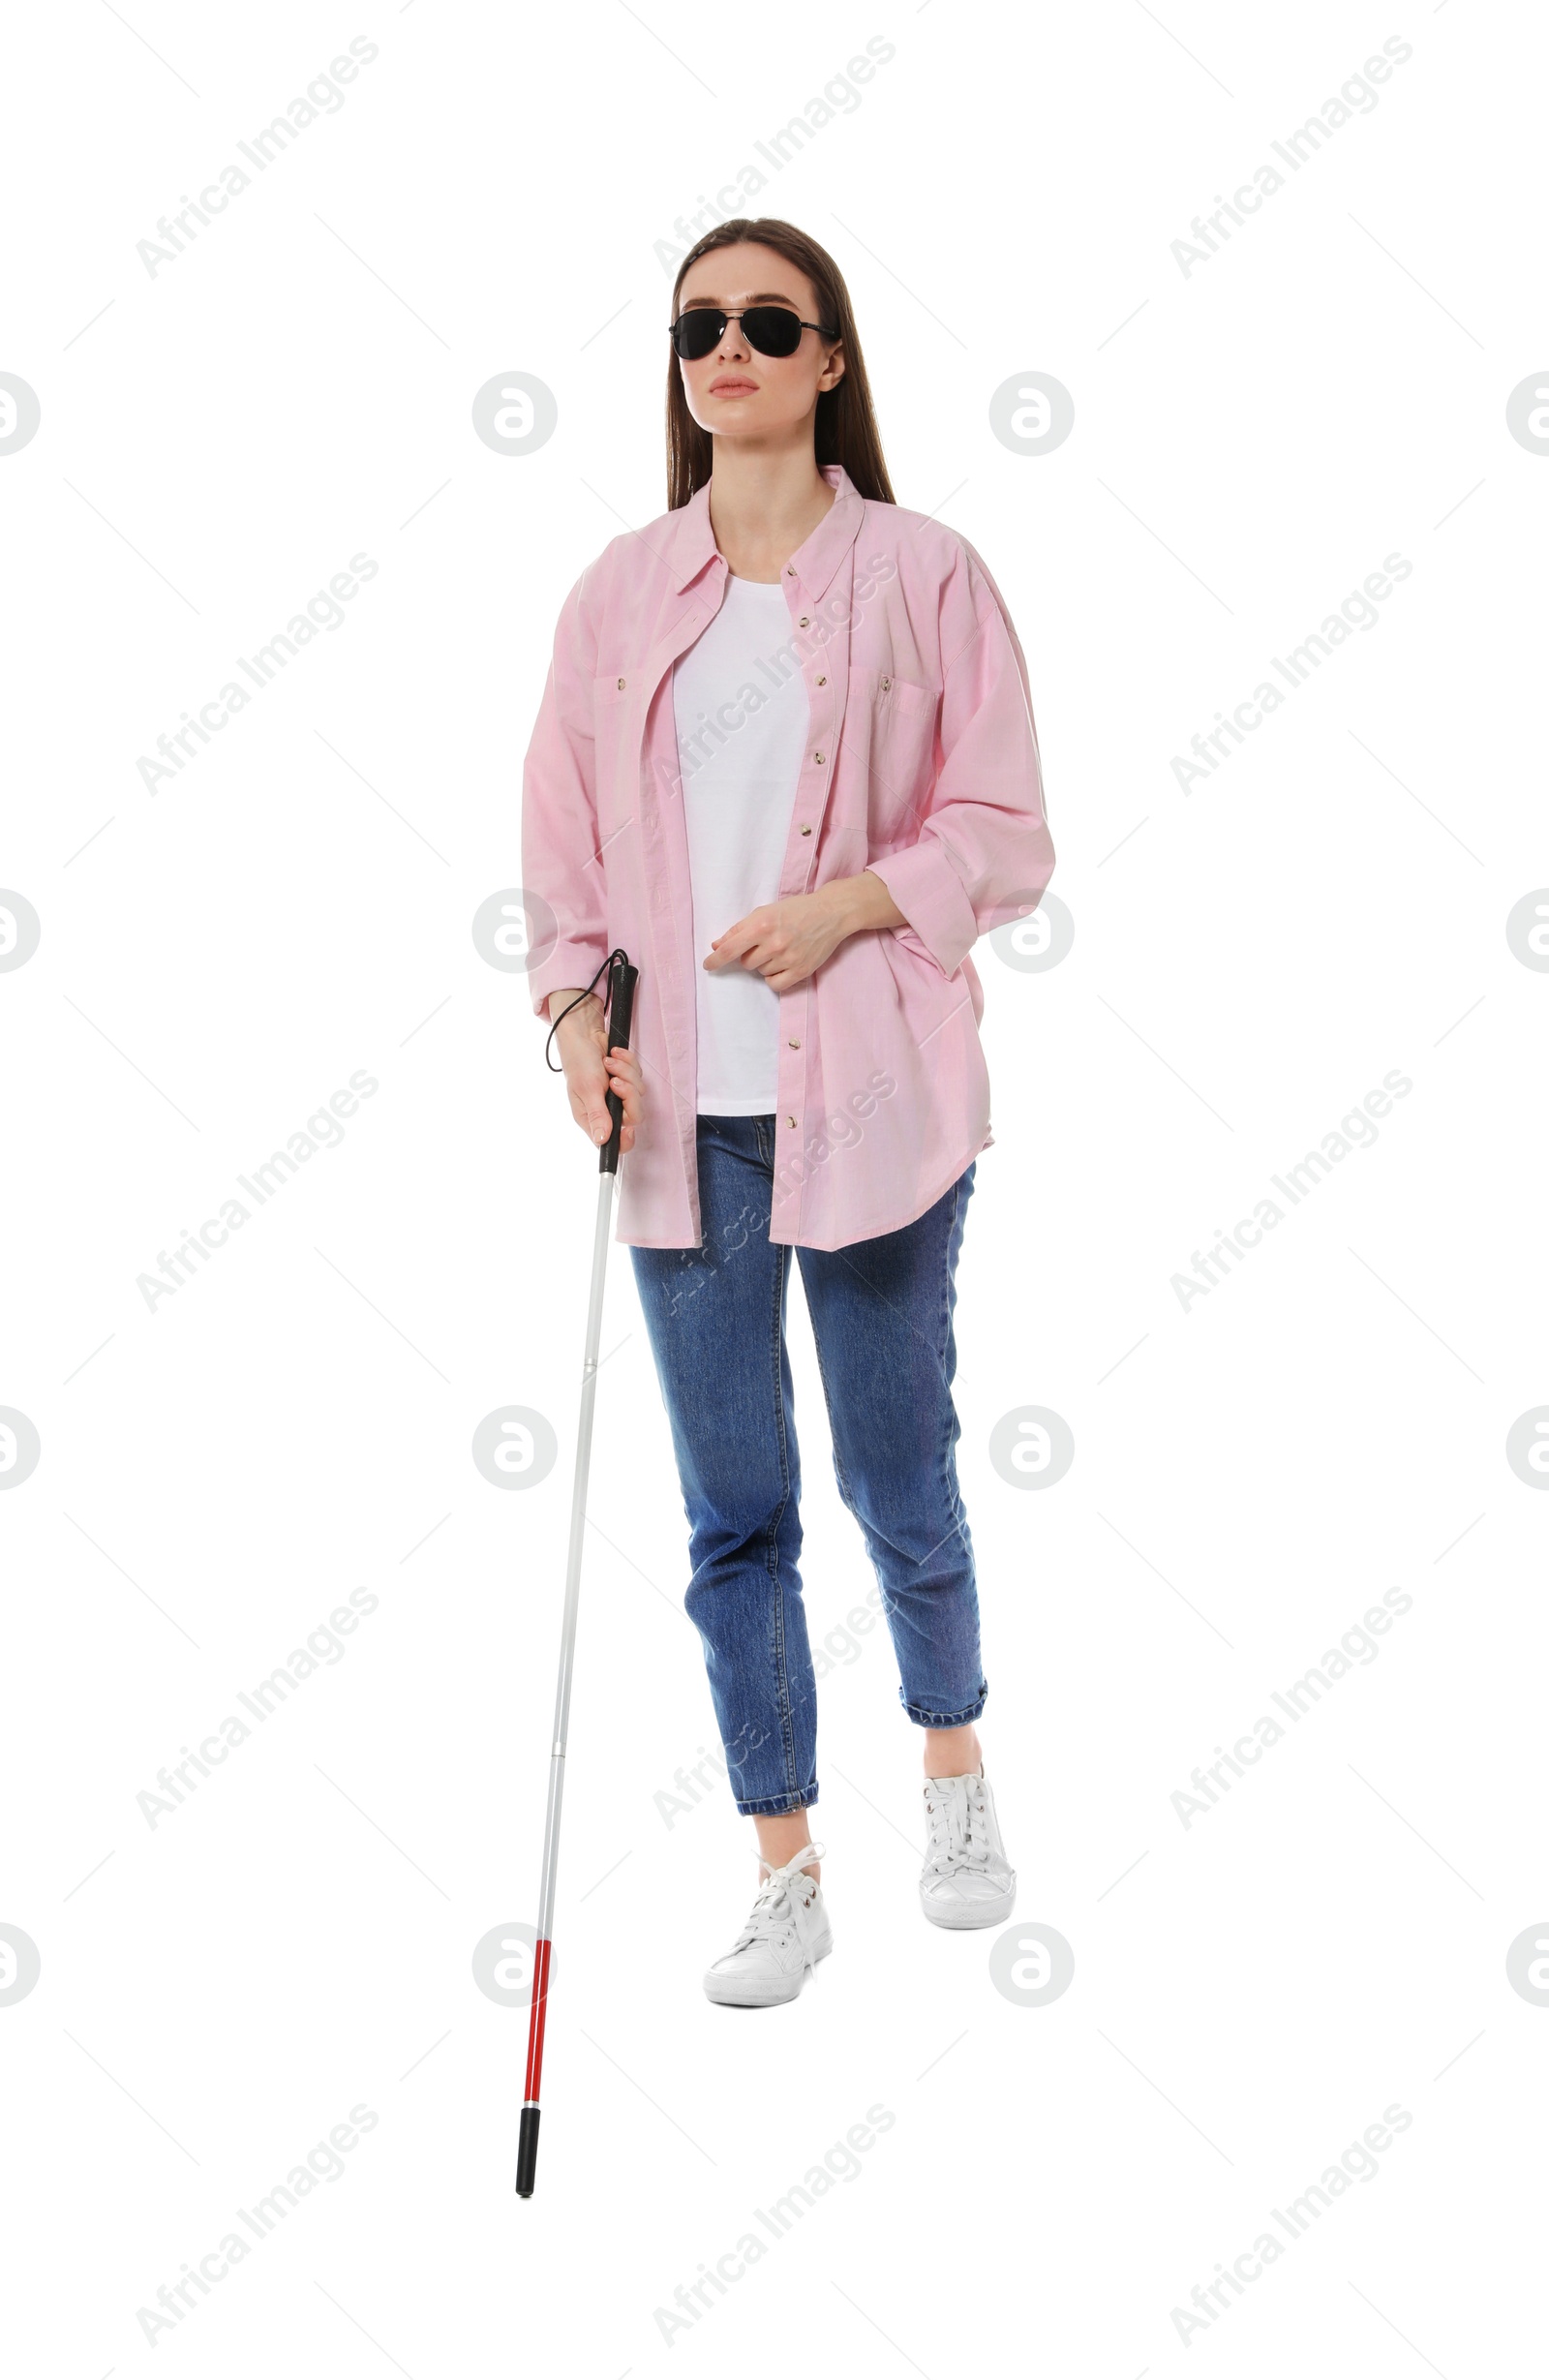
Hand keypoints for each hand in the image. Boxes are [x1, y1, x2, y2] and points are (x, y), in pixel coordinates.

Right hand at [549, 990, 643, 1153]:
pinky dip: (628, 1063)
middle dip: (628, 1095)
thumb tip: (602, 1141)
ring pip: (638, 1093)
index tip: (628, 1128)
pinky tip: (613, 1055)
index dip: (624, 1140)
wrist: (583, 1033)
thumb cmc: (578, 1060)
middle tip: (614, 1080)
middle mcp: (606, 1110)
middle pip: (633, 1116)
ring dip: (625, 1073)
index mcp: (592, 1119)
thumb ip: (597, 1115)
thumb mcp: (586, 1089)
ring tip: (608, 1062)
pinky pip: (638, 1076)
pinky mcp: (626, 1079)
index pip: (613, 1143)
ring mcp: (617, 1095)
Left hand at [703, 883, 855, 992]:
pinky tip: (783, 965)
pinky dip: (774, 978)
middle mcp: (774, 943)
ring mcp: (788, 958)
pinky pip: (775, 984)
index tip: (707, 965)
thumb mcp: (765, 912)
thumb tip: (717, 946)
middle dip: (751, 955)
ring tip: (782, 948)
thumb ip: (739, 929)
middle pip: (746, 963)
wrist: (830, 913)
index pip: (730, 949)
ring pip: (761, 972)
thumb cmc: (795, 910)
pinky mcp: (801, 970)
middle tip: (767, 943)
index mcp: (761, 925)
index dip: (715, 960)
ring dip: (766, 964)